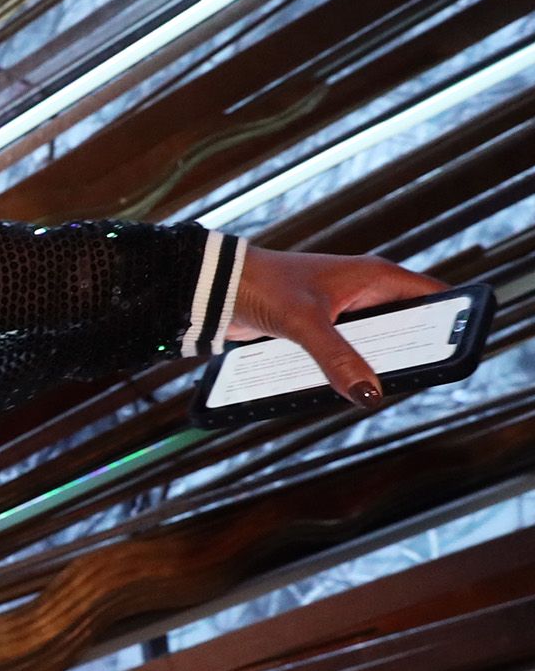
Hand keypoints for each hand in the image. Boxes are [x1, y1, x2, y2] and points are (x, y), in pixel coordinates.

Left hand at [226, 247, 447, 409]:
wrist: (216, 285)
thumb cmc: (262, 286)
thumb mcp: (305, 324)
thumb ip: (338, 358)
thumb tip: (370, 394)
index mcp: (375, 277)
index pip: (432, 297)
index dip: (449, 321)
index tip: (455, 350)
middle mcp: (364, 290)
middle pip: (406, 324)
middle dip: (412, 351)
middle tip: (416, 381)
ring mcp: (341, 309)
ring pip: (374, 341)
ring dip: (376, 363)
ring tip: (378, 389)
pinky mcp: (319, 326)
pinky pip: (345, 351)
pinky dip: (347, 367)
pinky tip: (344, 387)